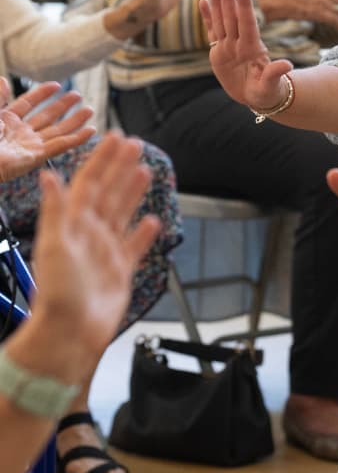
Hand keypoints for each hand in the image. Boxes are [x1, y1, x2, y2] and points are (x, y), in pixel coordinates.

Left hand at [0, 80, 94, 181]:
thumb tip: (3, 80)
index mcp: (6, 121)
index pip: (28, 103)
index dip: (42, 94)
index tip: (56, 85)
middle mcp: (20, 133)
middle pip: (46, 117)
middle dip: (63, 106)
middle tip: (78, 95)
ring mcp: (29, 145)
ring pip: (57, 130)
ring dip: (74, 121)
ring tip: (89, 110)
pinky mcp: (35, 157)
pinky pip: (60, 146)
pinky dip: (76, 139)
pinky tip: (89, 131)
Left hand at [29, 132, 159, 361]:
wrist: (69, 335)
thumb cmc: (57, 294)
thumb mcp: (53, 246)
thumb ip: (55, 210)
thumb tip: (49, 176)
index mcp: (72, 225)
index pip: (90, 182)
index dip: (102, 159)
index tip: (114, 138)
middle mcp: (89, 235)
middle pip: (108, 193)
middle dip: (120, 167)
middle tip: (134, 145)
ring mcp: (105, 252)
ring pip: (122, 213)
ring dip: (132, 192)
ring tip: (143, 171)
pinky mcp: (120, 271)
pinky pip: (135, 246)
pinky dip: (144, 233)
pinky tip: (152, 221)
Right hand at [200, 0, 293, 112]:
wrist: (258, 97)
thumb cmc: (267, 92)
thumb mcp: (271, 85)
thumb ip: (275, 74)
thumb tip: (288, 65)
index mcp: (252, 49)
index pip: (248, 23)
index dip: (245, 5)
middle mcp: (240, 43)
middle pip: (233, 18)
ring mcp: (229, 46)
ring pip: (222, 20)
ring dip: (219, 3)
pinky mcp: (219, 51)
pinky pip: (212, 31)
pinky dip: (207, 17)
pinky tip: (203, 1)